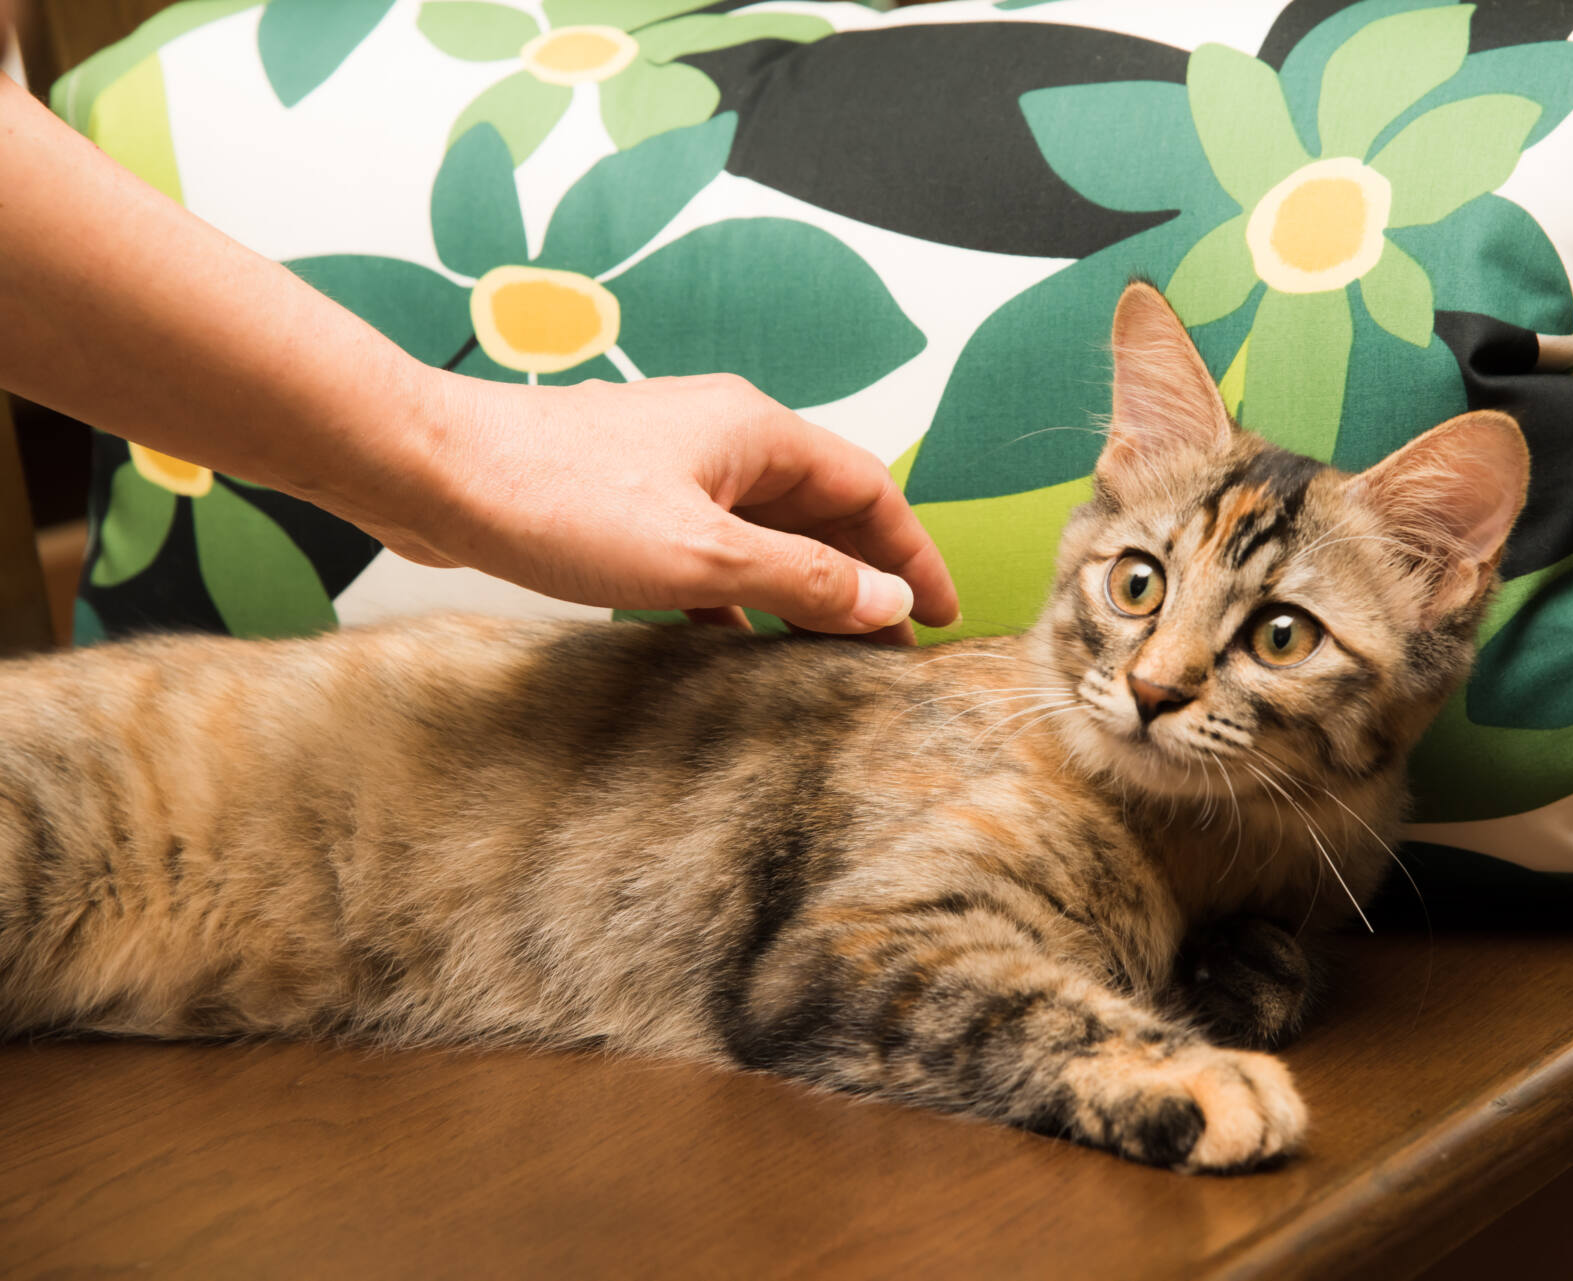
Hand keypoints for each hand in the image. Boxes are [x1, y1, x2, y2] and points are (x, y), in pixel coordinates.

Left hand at [335, 370, 959, 644]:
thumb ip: (803, 579)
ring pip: (762, 532)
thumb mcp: (702, 556)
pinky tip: (731, 643)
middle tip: (893, 649)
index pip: (869, 490)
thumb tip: (888, 601)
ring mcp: (671, 467)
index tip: (942, 614)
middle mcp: (722, 439)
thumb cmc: (562, 500)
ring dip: (798, 588)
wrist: (434, 470)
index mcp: (757, 434)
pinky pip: (706, 547)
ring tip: (827, 655)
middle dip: (862, 575)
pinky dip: (734, 592)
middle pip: (820, 510)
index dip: (912, 555)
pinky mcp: (624, 499)